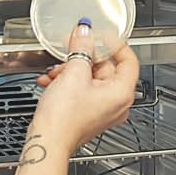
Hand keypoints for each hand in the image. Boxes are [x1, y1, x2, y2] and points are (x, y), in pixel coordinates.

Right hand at [29, 22, 138, 153]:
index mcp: (121, 93)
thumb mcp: (73, 73)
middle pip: (106, 69)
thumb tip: (85, 32)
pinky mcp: (87, 114)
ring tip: (56, 70)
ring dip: (70, 70)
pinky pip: (81, 91)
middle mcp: (116, 104)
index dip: (115, 44)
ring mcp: (102, 110)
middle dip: (84, 57)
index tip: (102, 34)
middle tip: (71, 47)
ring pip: (90, 79)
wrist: (47, 142)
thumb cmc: (64, 118)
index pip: (128, 60)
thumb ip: (81, 47)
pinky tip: (51, 81)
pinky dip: (67, 83)